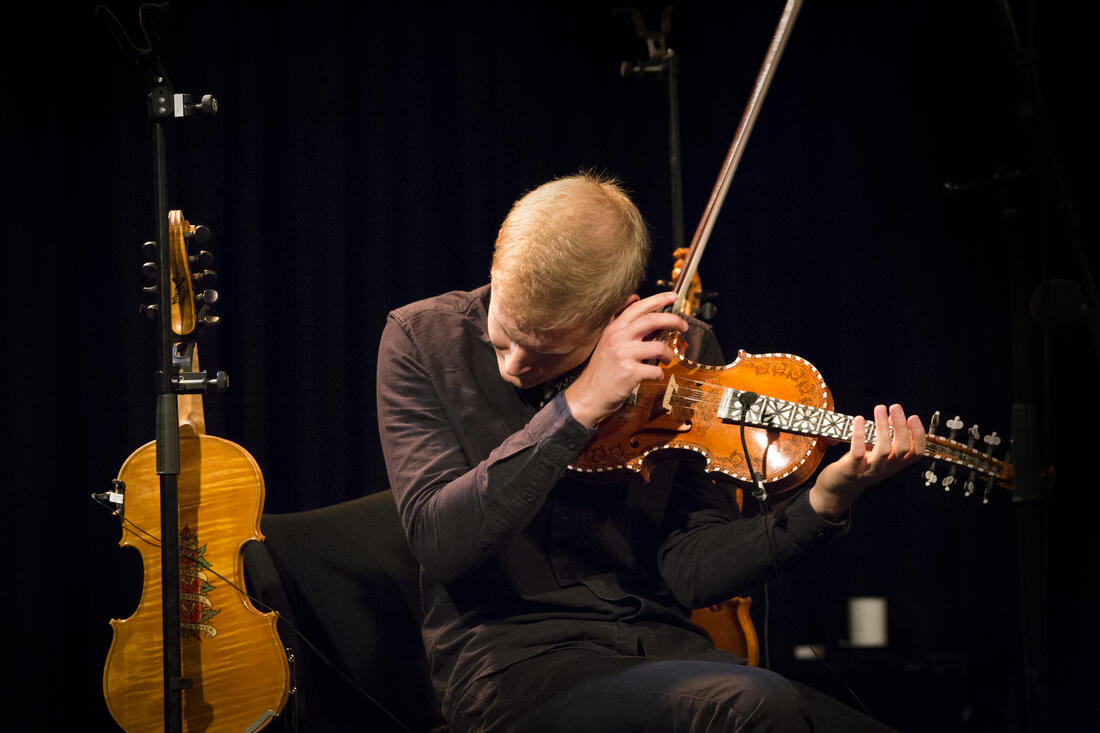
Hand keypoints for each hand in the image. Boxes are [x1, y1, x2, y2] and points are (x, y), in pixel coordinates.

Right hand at [564, 291, 686, 427]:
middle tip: (683, 325)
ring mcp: (624, 355)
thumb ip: (624, 328)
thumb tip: (641, 309)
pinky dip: (659, 373)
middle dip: (673, 320)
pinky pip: (655, 370)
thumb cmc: (602, 371)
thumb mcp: (608, 343)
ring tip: (667, 359)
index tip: (673, 297)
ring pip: (659, 347)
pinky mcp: (630, 372)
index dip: (658, 299)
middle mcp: (618, 338)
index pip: (638, 307)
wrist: (588, 395)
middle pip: (652, 320)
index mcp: (614, 329)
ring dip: (668, 354)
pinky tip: (654, 375)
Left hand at [809, 403, 925, 519]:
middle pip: (902, 448)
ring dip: (883, 428)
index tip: (913, 417)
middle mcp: (886, 467)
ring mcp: (870, 469)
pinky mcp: (852, 469)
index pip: (916, 452)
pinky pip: (858, 453)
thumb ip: (886, 434)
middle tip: (895, 407)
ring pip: (884, 450)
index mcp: (895, 463)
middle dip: (901, 426)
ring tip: (880, 409)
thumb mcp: (877, 450)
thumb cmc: (860, 464)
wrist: (839, 487)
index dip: (918, 435)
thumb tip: (890, 414)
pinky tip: (858, 420)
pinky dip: (859, 435)